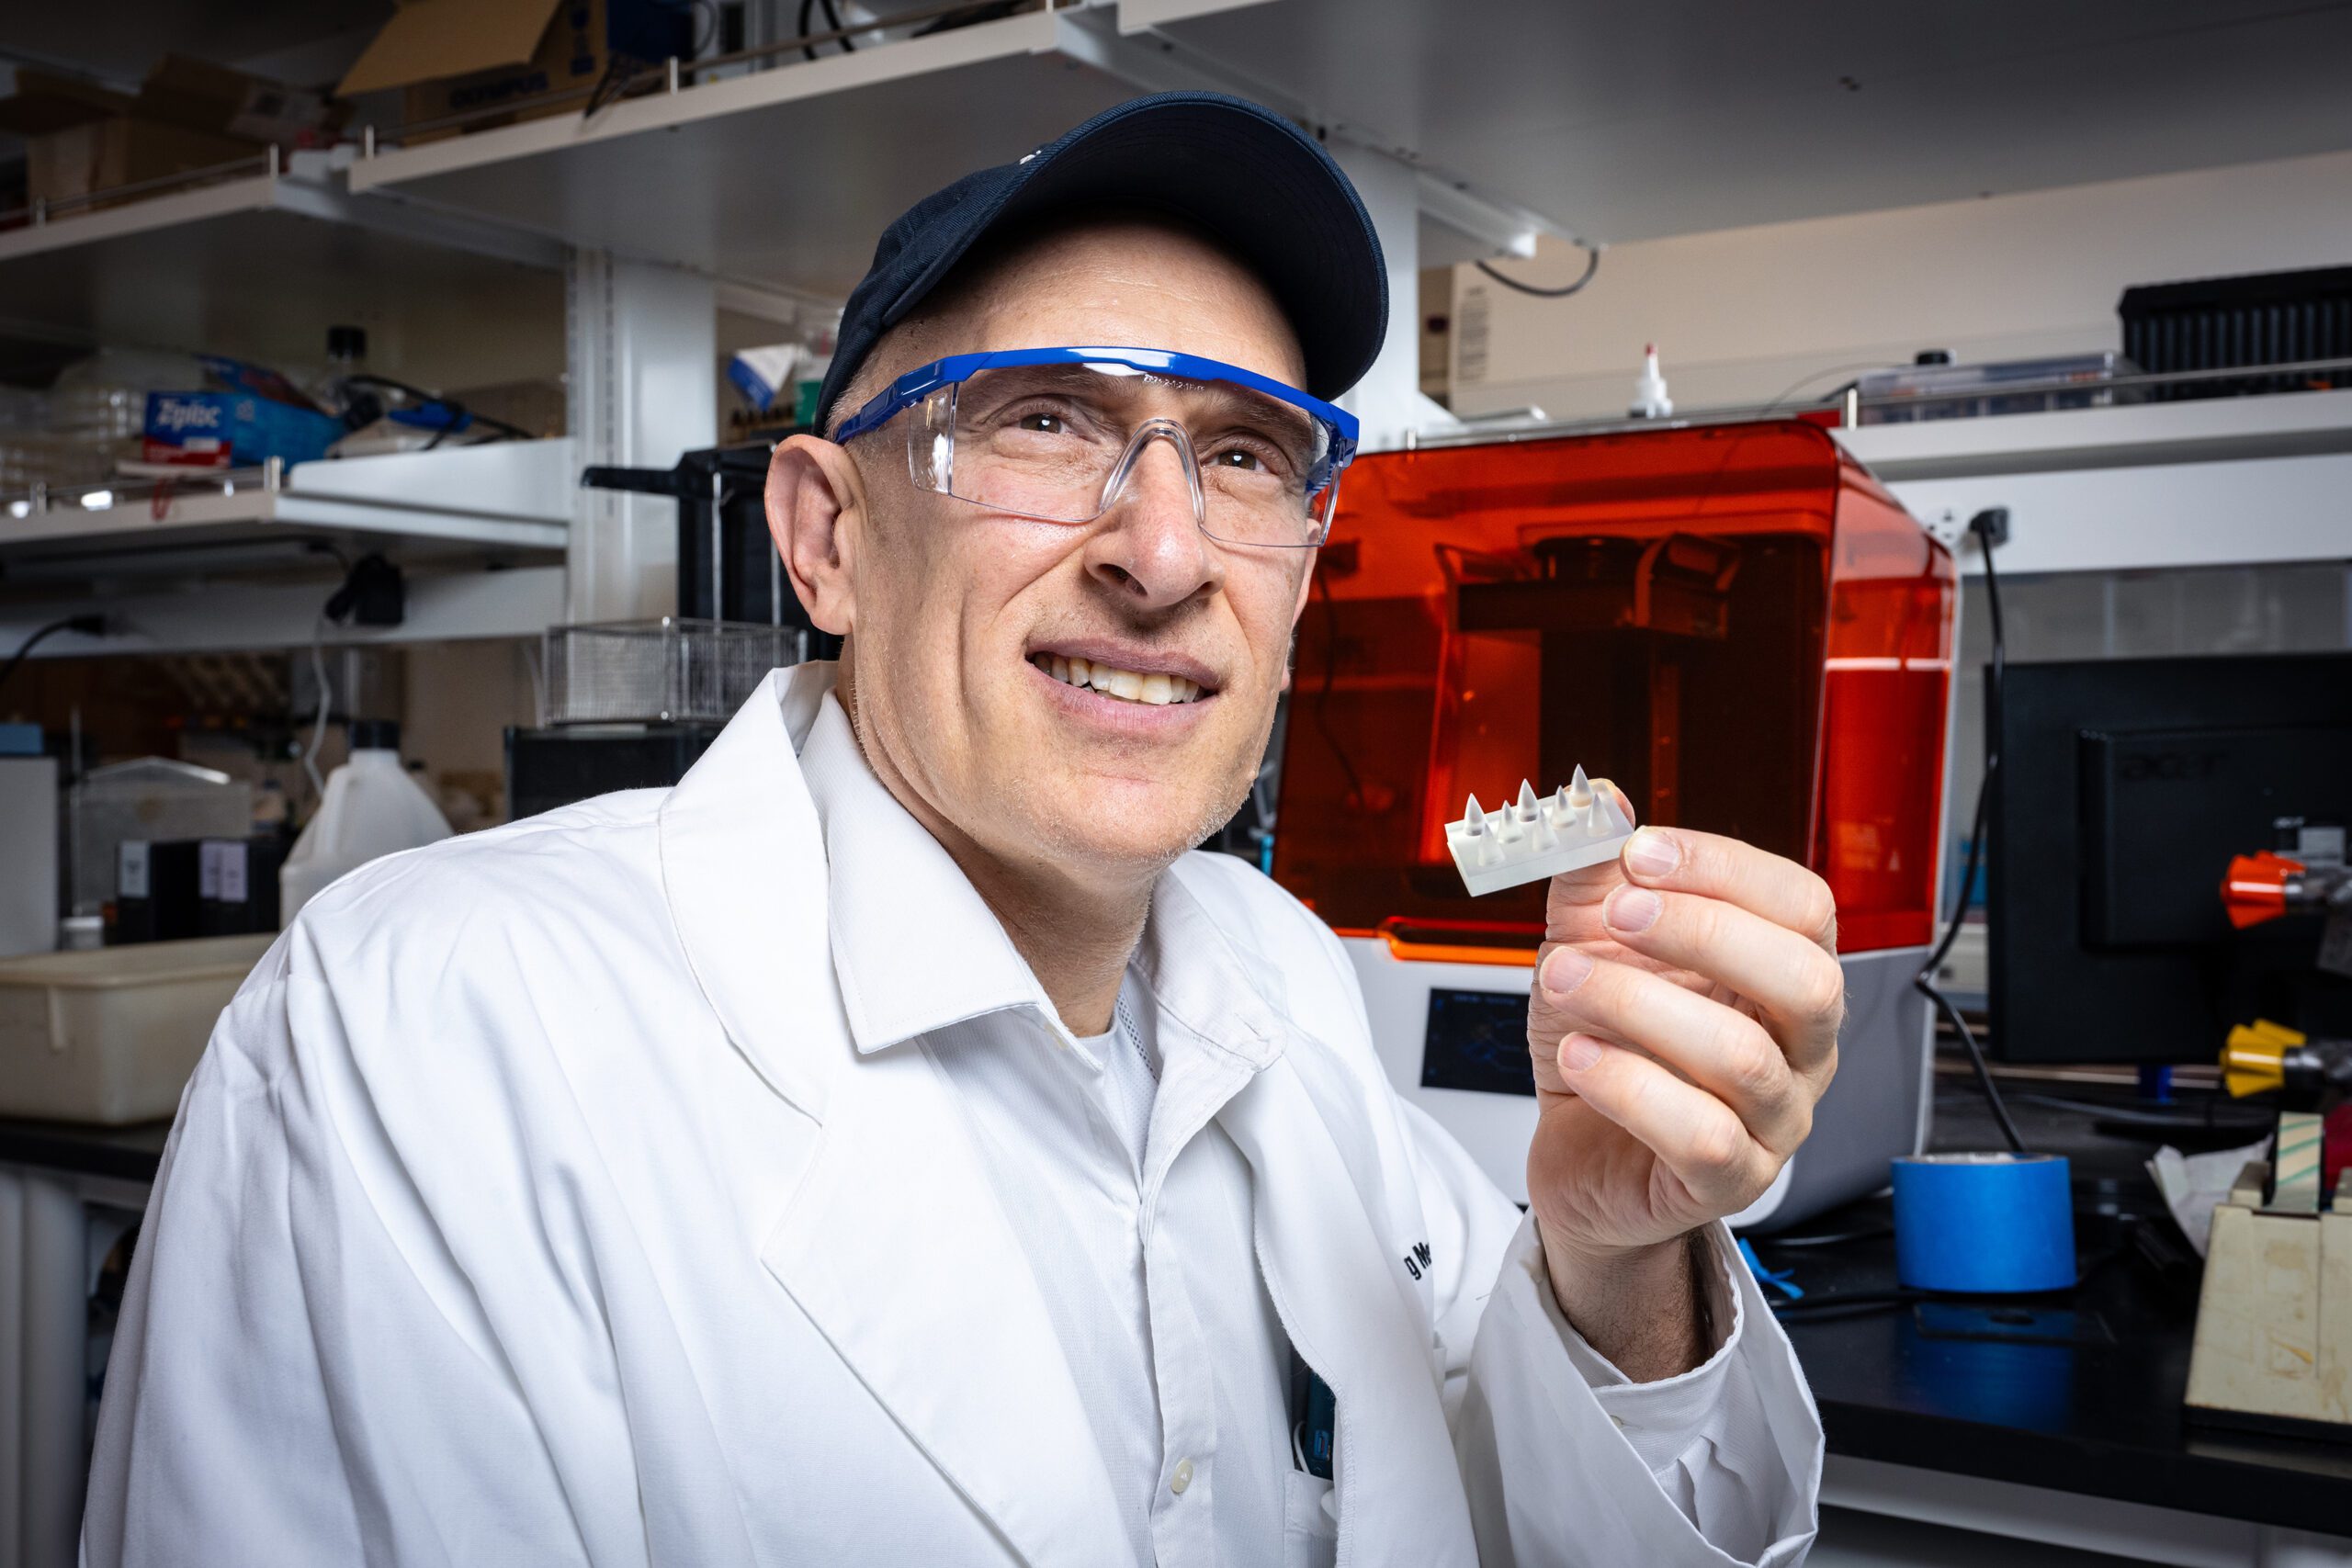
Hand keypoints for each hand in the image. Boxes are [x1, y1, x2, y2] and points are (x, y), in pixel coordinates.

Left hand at [1524, 794, 1842, 1334]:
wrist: (1577, 1149)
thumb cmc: (1606, 1042)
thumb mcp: (1589, 941)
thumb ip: (1595, 871)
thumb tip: (1597, 799)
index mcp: (1783, 973)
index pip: (1804, 905)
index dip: (1725, 868)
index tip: (1639, 851)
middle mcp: (1800, 1046)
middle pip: (1808, 979)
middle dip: (1703, 932)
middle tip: (1615, 913)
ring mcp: (1775, 1119)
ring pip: (1740, 1057)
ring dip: (1636, 1005)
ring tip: (1563, 981)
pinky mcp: (1730, 1181)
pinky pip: (1701, 1135)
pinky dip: (1628, 1086)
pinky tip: (1578, 1057)